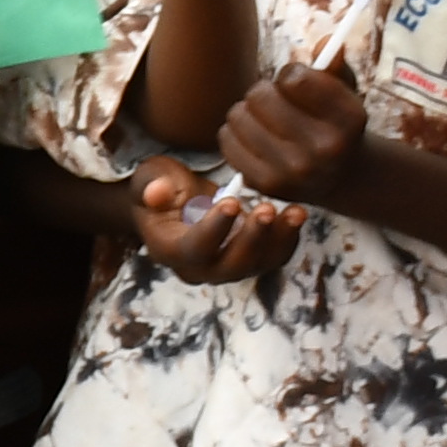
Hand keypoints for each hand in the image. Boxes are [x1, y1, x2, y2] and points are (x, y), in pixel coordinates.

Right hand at [133, 154, 302, 284]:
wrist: (174, 203)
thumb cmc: (160, 186)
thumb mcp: (149, 177)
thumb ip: (152, 183)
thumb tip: (157, 192)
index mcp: (170, 250)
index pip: (195, 248)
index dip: (214, 228)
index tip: (232, 202)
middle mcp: (200, 268)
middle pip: (231, 265)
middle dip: (253, 238)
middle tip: (266, 208)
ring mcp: (227, 268)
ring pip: (258, 264)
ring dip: (279, 240)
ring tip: (295, 211)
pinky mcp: (250, 260)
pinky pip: (273, 257)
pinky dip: (288, 238)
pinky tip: (297, 213)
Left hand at [216, 57, 371, 206]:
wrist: (343, 178)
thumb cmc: (337, 124)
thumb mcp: (345, 93)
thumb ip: (335, 64)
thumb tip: (325, 42)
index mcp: (349, 119)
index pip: (293, 78)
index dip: (289, 74)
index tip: (294, 84)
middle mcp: (325, 148)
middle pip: (260, 95)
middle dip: (264, 91)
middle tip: (274, 102)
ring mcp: (295, 171)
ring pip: (238, 115)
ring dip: (246, 111)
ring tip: (264, 120)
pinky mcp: (266, 185)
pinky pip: (226, 140)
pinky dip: (233, 133)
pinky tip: (253, 137)